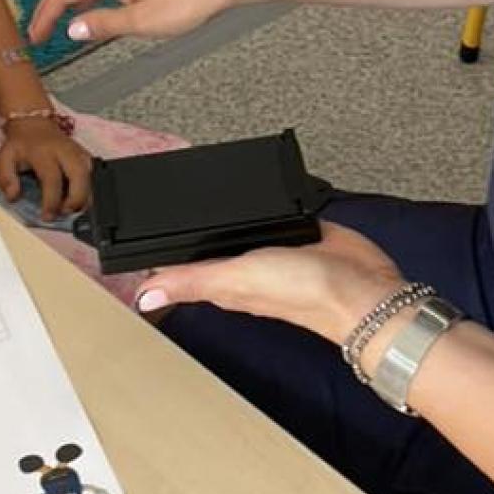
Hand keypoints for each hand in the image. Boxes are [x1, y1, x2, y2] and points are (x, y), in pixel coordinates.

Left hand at [0, 118, 90, 219]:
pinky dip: (90, 189)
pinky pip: (93, 174)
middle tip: (66, 212)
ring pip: (91, 175)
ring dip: (86, 196)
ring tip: (73, 209)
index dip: (52, 201)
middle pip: (80, 174)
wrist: (34, 123)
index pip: (52, 179)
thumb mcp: (4, 158)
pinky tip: (80, 199)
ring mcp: (78, 152)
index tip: (47, 216)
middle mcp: (65, 151)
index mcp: (43, 152)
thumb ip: (5, 178)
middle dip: (77, 199)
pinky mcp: (86, 155)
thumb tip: (13, 196)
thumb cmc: (20, 144)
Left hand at [133, 219, 402, 344]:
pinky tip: (256, 196)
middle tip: (159, 207)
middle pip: (208, 242)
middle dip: (187, 227)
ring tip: (197, 199)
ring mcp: (273, 247)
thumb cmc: (303, 292)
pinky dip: (265, 205)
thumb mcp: (237, 279)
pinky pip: (275, 214)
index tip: (130, 234)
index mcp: (225, 279)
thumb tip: (143, 297)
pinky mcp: (300, 229)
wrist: (363, 288)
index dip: (157, 252)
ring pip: (240, 227)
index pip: (182, 264)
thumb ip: (191, 280)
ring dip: (225, 214)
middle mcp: (246, 265)